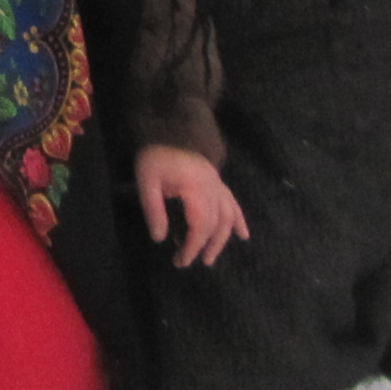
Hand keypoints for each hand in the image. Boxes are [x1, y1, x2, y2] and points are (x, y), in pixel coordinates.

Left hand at [134, 143, 246, 266]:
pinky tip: (243, 235)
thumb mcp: (147, 179)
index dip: (192, 246)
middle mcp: (213, 188)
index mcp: (196, 188)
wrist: (170, 126)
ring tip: (211, 257)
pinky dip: (239, 220)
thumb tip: (160, 238)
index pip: (200, 225)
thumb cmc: (156, 154)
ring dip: (222, 239)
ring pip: (227, 216)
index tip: (181, 261)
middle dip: (205, 247)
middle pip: (215, 224)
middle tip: (192, 262)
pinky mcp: (218, 182)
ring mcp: (219, 184)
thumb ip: (153, 208)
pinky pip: (233, 203)